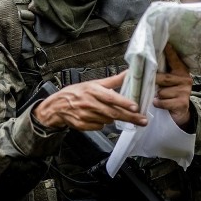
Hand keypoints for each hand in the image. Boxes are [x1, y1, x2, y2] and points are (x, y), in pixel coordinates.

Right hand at [31, 71, 147, 130]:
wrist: (57, 106)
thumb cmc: (77, 93)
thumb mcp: (94, 83)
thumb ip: (113, 80)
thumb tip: (129, 73)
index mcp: (92, 90)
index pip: (110, 97)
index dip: (123, 102)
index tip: (136, 107)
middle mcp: (89, 103)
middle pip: (113, 112)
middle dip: (130, 117)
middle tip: (143, 121)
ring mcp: (85, 115)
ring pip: (108, 120)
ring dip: (112, 117)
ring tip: (107, 111)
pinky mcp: (82, 125)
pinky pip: (99, 127)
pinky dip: (101, 123)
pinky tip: (96, 117)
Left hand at [153, 44, 192, 128]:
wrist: (180, 113)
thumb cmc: (169, 93)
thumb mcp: (166, 81)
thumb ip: (160, 72)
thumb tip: (143, 62)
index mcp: (181, 71)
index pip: (173, 59)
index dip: (169, 51)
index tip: (166, 42)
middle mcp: (185, 79)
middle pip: (163, 78)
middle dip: (154, 82)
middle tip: (150, 84)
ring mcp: (185, 91)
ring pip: (162, 91)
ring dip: (157, 95)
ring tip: (158, 96)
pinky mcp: (182, 103)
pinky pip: (162, 101)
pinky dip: (157, 103)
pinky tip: (159, 103)